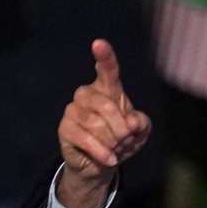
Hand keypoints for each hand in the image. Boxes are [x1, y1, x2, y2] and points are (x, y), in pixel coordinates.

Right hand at [57, 39, 152, 207]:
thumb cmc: (121, 140)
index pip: (107, 70)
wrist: (102, 163)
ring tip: (115, 149)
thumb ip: (141, 123)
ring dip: (112, 141)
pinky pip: (84, 137)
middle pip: (107, 105)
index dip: (104, 57)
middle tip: (126, 140)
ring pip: (96, 123)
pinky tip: (109, 158)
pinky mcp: (65, 128)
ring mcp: (73, 110)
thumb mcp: (139, 132)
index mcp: (107, 88)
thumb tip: (132, 121)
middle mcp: (87, 94)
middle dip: (122, 129)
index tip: (99, 44)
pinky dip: (101, 151)